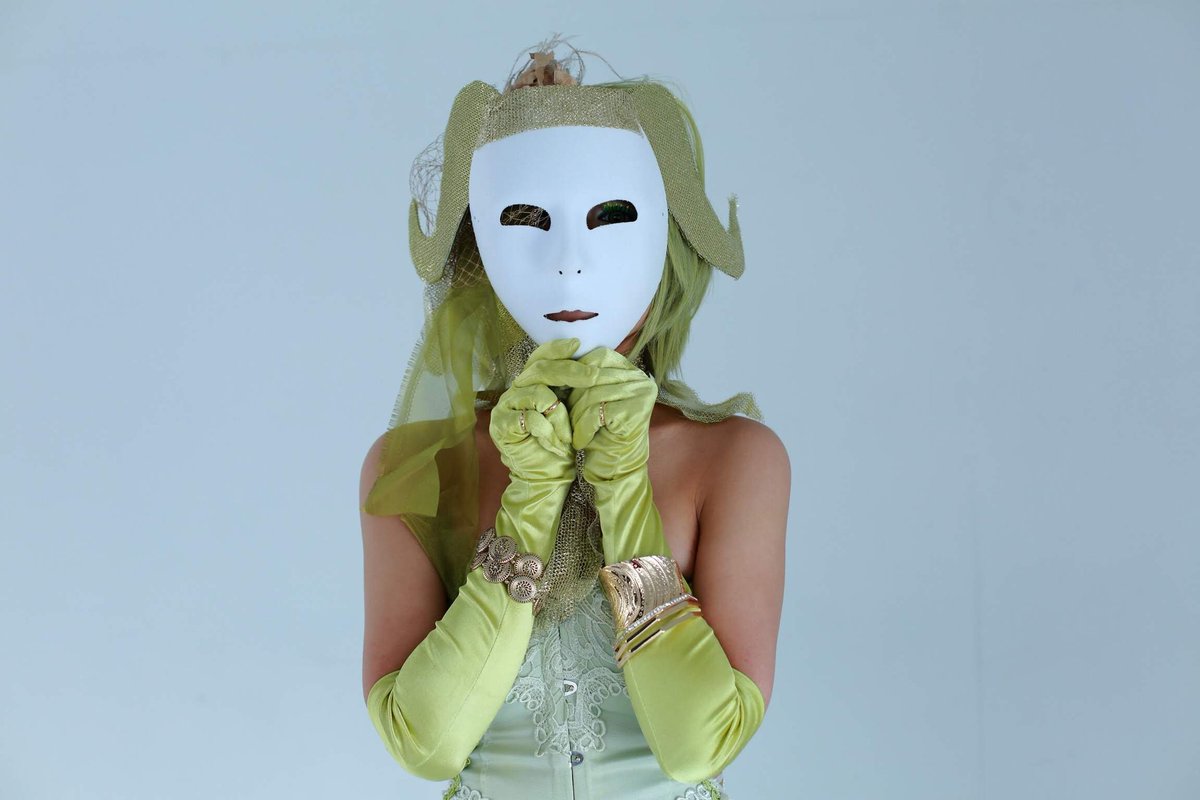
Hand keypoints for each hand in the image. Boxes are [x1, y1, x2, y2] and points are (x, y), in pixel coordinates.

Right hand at [489, 338, 598, 483]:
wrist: (545, 478)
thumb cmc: (559, 444)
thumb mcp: (568, 411)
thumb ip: (569, 389)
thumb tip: (591, 363)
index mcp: (529, 384)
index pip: (539, 358)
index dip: (558, 349)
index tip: (580, 345)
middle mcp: (514, 391)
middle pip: (540, 370)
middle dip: (570, 371)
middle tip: (594, 376)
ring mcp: (505, 407)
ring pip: (538, 394)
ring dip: (561, 416)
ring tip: (568, 437)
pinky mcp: (501, 425)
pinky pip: (530, 418)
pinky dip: (549, 432)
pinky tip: (557, 445)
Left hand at [567, 347, 657, 483]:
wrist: (615, 468)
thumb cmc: (600, 433)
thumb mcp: (591, 399)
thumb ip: (584, 376)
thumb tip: (557, 355)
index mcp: (632, 370)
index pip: (598, 357)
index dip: (574, 370)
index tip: (557, 387)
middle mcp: (642, 379)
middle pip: (593, 375)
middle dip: (572, 396)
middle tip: (560, 414)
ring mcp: (641, 394)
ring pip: (592, 394)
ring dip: (575, 416)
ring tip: (570, 431)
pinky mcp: (636, 412)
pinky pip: (596, 413)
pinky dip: (583, 429)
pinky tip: (580, 442)